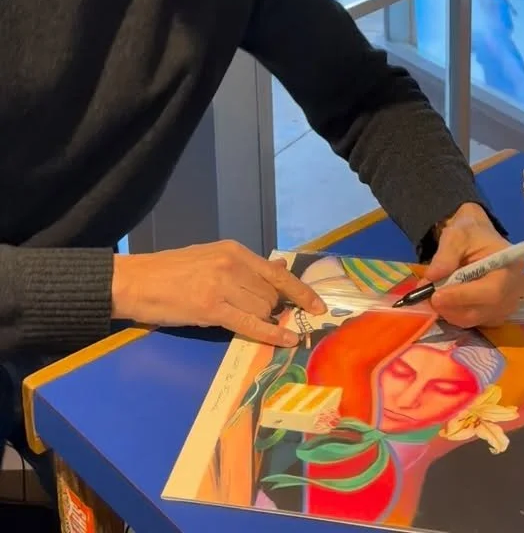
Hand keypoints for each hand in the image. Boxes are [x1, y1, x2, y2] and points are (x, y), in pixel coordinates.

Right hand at [111, 241, 325, 347]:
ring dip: (264, 321)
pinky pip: (250, 324)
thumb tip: (281, 270)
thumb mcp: (213, 258)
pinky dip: (271, 334)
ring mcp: (222, 286)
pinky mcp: (211, 308)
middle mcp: (232, 264)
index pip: (276, 273)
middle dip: (274, 310)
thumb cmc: (172, 271)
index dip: (301, 291)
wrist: (136, 281)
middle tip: (267, 318)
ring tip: (249, 322)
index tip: (319, 305)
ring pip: (262, 309)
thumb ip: (247, 266)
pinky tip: (286, 339)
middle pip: (271, 295)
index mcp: (233, 251)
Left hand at [426, 203, 523, 327]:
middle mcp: (515, 289)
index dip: (464, 296)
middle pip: (485, 309)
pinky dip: (455, 314)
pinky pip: (474, 322)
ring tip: (433, 296)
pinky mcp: (495, 314)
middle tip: (428, 298)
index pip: (493, 290)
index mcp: (512, 265)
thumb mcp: (455, 236)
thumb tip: (432, 277)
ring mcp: (507, 305)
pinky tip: (445, 300)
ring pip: (477, 319)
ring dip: (450, 311)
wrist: (477, 239)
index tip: (436, 296)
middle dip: (453, 306)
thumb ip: (445, 255)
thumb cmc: (470, 235)